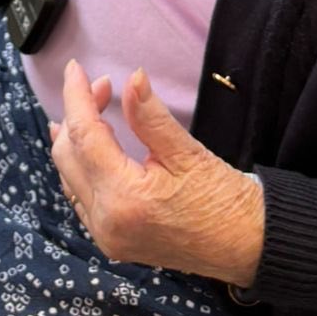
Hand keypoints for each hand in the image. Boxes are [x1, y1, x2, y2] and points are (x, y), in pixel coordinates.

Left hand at [49, 60, 264, 285]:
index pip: (84, 136)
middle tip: (103, 86)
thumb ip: (151, 116)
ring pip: (69, 176)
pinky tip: (91, 147)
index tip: (75, 68)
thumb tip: (132, 78)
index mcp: (124, 199)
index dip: (76, 97)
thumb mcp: (188, 154)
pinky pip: (80, 197)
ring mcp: (107, 236)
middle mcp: (106, 222)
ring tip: (94, 108)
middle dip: (77, 115)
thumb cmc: (225, 201)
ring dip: (76, 140)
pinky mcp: (113, 241)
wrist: (249, 247)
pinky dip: (80, 166)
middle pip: (67, 156)